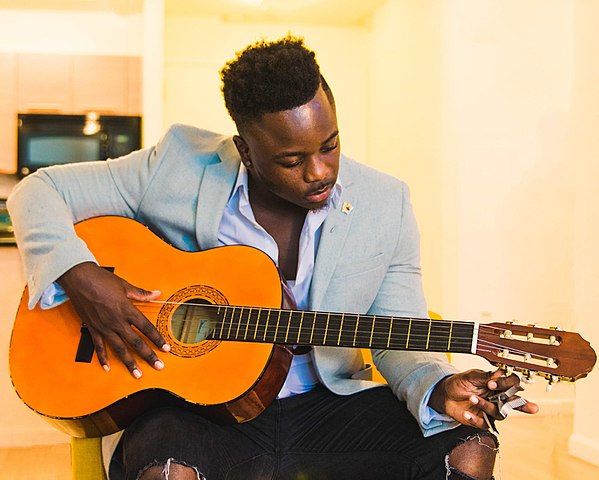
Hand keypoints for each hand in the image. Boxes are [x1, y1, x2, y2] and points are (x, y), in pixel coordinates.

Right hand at [58, 262, 169, 377]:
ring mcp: (104, 327)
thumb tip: (156, 294)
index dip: (157, 339)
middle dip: (148, 355)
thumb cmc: (101, 280)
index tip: (166, 348)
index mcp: (127, 310)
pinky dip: (103, 357)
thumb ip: (141, 294)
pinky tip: (107, 367)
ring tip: (137, 374)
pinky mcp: (93, 328)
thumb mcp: (125, 285)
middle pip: (136, 342)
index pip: (146, 328)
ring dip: (129, 363)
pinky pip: (99, 346)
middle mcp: (117, 321)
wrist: (79, 279)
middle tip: (158, 366)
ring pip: (119, 349)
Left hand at [428, 369, 539, 429]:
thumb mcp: (471, 376)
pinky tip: (467, 413)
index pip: (512, 384)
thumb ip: (486, 376)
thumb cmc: (460, 383)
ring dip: (486, 406)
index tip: (492, 384)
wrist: (446, 394)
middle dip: (523, 405)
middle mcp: (498, 398)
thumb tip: (500, 373)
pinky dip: (475, 419)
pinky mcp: (482, 420)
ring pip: (499, 413)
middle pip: (515, 403)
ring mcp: (491, 410)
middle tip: (525, 406)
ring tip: (472, 398)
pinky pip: (485, 424)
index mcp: (497, 385)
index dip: (507, 384)